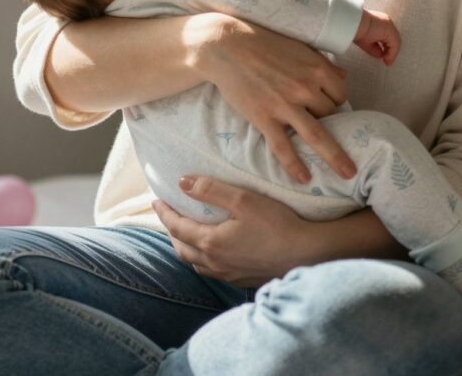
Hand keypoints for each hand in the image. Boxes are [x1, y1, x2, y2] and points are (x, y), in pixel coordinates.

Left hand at [152, 177, 312, 286]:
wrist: (304, 253)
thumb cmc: (276, 223)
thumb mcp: (243, 199)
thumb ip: (211, 190)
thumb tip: (182, 183)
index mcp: (211, 242)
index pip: (177, 227)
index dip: (165, 213)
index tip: (156, 201)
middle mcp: (214, 262)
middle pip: (182, 248)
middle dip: (171, 232)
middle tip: (169, 216)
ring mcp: (228, 274)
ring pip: (196, 263)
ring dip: (186, 248)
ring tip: (187, 234)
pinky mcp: (242, 279)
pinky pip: (212, 271)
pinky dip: (203, 260)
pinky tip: (214, 253)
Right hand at [193, 13, 355, 182]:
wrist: (227, 46)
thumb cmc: (264, 43)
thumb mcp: (299, 47)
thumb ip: (322, 63)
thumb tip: (343, 76)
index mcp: (317, 68)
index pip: (341, 94)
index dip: (338, 102)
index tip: (331, 108)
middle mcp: (305, 88)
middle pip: (331, 115)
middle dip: (335, 126)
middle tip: (345, 144)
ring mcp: (285, 105)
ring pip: (317, 136)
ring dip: (335, 157)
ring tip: (348, 174)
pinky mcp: (264, 117)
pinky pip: (283, 147)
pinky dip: (295, 165)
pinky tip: (305, 179)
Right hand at [354, 10, 399, 65]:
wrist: (352, 22)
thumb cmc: (355, 30)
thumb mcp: (366, 42)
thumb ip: (375, 48)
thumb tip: (381, 55)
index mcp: (379, 22)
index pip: (386, 36)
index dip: (386, 47)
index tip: (383, 55)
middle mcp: (386, 21)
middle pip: (393, 39)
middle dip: (390, 51)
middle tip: (387, 61)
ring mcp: (388, 24)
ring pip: (395, 41)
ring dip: (392, 53)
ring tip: (388, 61)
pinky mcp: (389, 29)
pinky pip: (395, 43)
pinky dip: (392, 53)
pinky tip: (387, 59)